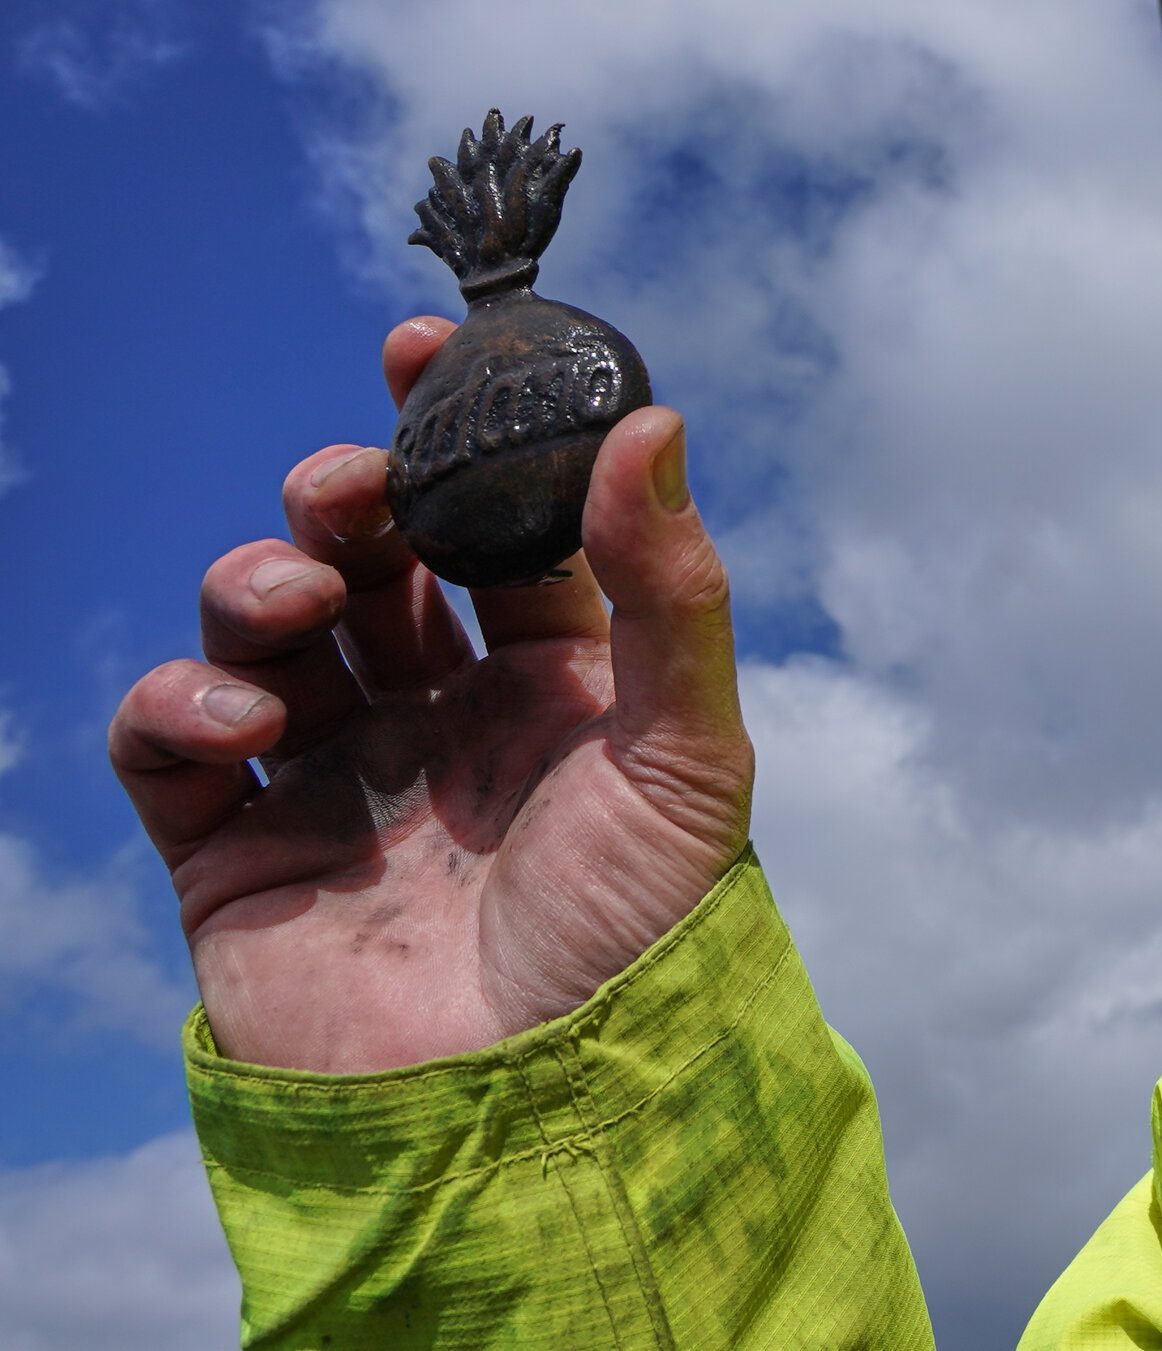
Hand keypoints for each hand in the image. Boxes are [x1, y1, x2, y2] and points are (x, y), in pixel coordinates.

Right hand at [110, 318, 753, 1071]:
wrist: (542, 1116)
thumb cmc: (636, 936)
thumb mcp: (686, 751)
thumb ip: (669, 586)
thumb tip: (654, 418)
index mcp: (548, 677)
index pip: (491, 525)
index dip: (456, 434)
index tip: (425, 348)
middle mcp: (438, 712)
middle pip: (368, 560)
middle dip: (345, 500)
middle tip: (350, 489)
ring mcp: (335, 776)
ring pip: (264, 627)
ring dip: (261, 581)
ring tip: (297, 600)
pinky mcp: (240, 853)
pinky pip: (171, 744)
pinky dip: (183, 703)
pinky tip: (246, 720)